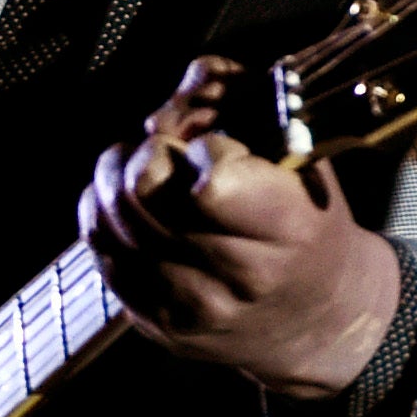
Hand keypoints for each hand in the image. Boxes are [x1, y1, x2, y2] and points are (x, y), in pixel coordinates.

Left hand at [80, 56, 405, 399]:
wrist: (316, 318)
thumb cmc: (309, 223)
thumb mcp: (304, 154)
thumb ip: (243, 102)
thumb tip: (178, 93)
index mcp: (289, 229)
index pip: (208, 180)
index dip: (204, 147)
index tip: (217, 148)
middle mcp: (239, 276)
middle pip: (143, 190)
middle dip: (150, 151)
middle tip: (170, 149)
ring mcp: (192, 306)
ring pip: (108, 216)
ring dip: (118, 176)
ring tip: (149, 170)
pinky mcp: (156, 323)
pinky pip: (99, 249)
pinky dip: (106, 215)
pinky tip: (135, 207)